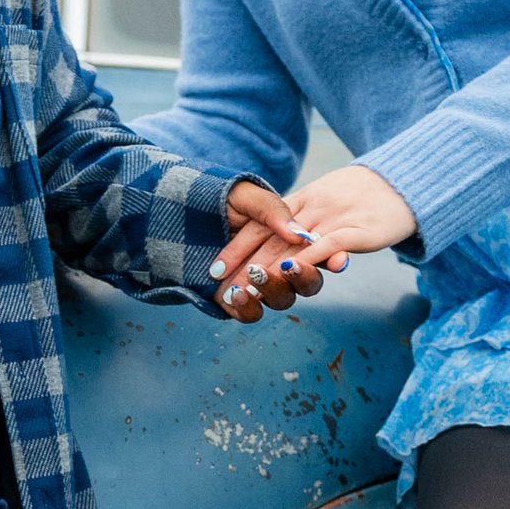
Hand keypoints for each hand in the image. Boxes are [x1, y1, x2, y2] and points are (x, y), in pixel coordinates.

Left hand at [212, 179, 325, 319]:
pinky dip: (245, 308)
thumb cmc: (210, 198)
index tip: (339, 260)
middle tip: (288, 267)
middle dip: (301, 278)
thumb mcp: (244, 195)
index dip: (332, 259)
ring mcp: (255, 284)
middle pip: (303, 281)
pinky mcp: (232, 299)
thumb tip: (298, 234)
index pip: (316, 253)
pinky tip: (233, 295)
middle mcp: (275, 263)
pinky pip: (248, 313)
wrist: (170, 209)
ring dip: (272, 292)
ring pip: (280, 300)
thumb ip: (272, 210)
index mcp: (286, 238)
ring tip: (254, 278)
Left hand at [213, 164, 415, 315]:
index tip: (215, 270)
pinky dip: (308, 259)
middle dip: (245, 268)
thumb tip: (274, 252)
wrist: (400, 183)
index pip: (259, 225)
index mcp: (297, 202)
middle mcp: (309, 209)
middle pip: (270, 241)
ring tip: (250, 288)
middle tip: (227, 290)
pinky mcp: (355, 231)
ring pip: (293, 247)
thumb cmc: (358, 197)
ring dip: (269, 270)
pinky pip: (327, 246)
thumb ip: (296, 219)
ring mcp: (331, 219)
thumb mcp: (320, 202)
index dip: (236, 248)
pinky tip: (289, 272)